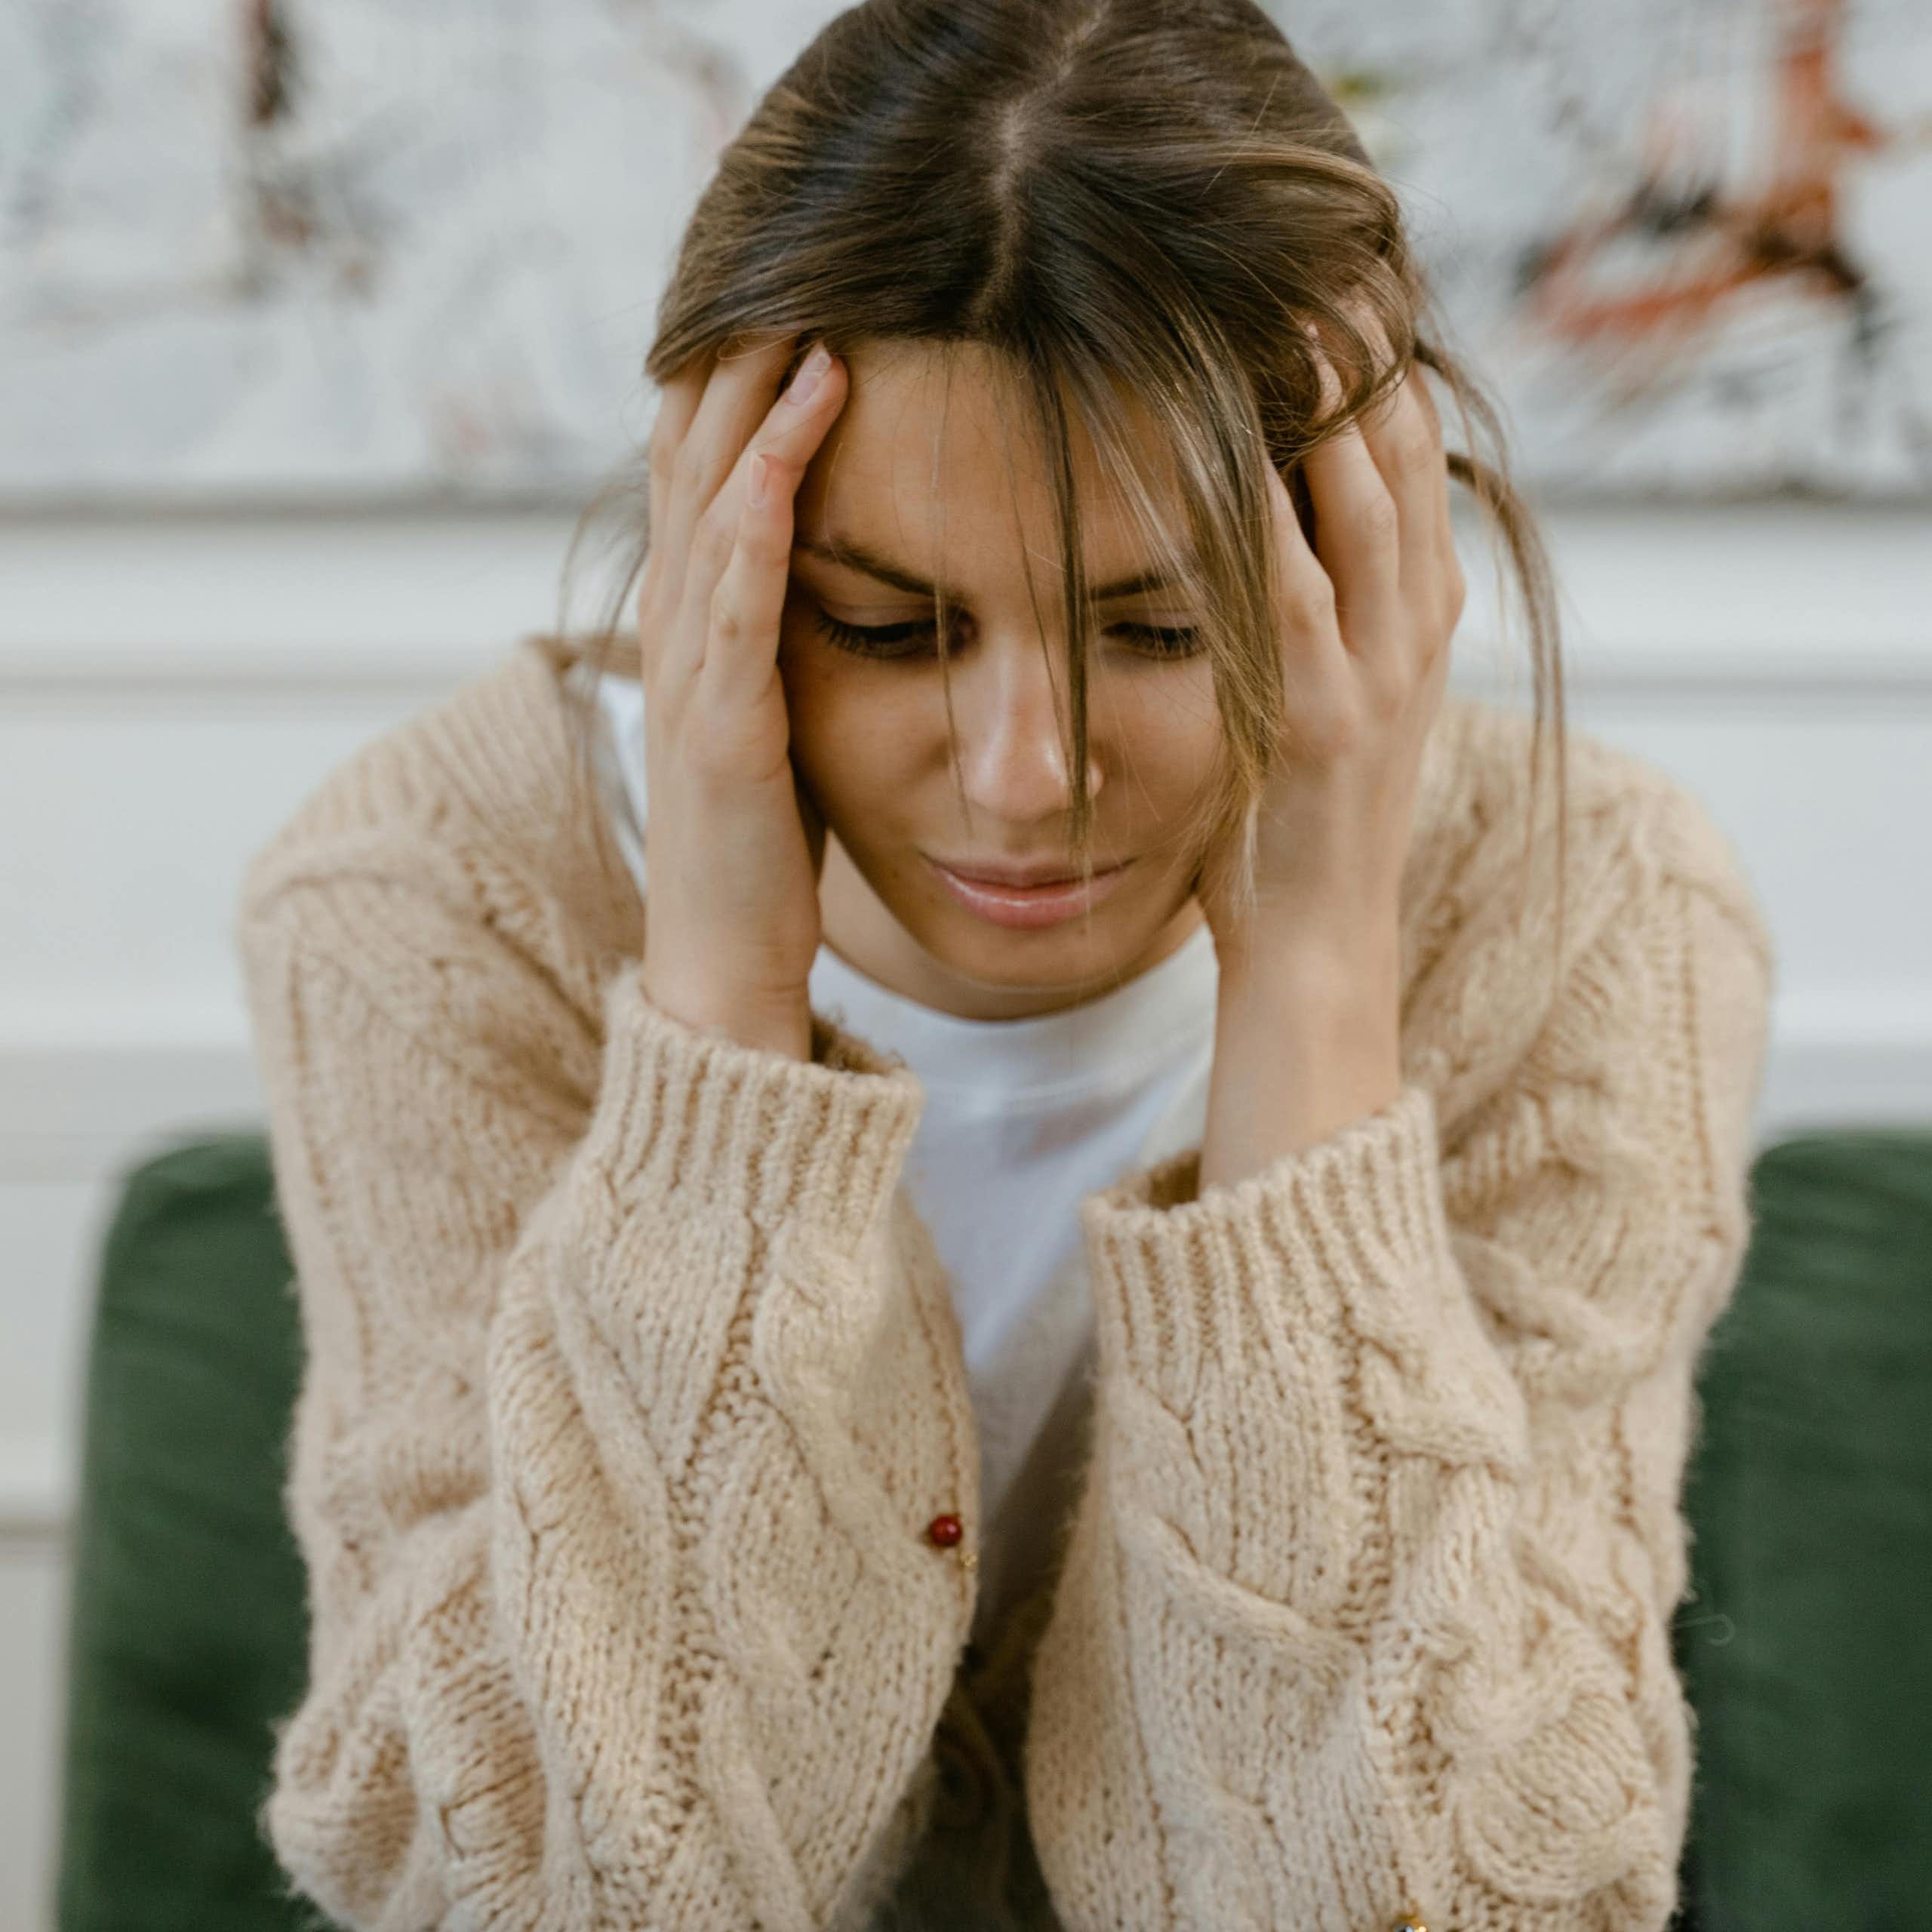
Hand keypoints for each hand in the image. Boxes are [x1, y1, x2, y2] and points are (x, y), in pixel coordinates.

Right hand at [635, 332, 849, 1058]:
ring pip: (712, 494)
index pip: (703, 467)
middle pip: (694, 452)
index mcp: (695, 626)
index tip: (789, 284)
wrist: (725, 968)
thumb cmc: (762, 851)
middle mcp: (678, 628)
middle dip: (738, 347)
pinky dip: (768, 495)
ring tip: (804, 294)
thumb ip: (779, 641)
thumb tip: (821, 576)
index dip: (733, 372)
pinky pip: (738, 584)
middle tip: (791, 246)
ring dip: (755, 391)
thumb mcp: (773, 720)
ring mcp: (691, 668)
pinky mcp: (724, 717)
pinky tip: (804, 424)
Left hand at [1197, 319, 1465, 988]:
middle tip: (1319, 262)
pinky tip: (1236, 449)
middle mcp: (1416, 635)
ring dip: (1333, 407)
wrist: (1320, 949)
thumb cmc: (1299, 828)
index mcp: (1421, 623)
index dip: (1386, 371)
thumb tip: (1291, 533)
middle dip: (1366, 357)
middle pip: (1406, 460)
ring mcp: (1379, 677)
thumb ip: (1334, 620)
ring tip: (1292, 312)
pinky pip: (1297, 595)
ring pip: (1369, 507)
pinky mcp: (1321, 721)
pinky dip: (1267, 516)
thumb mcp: (1338, 704)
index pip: (1416, 466)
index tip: (1344, 289)